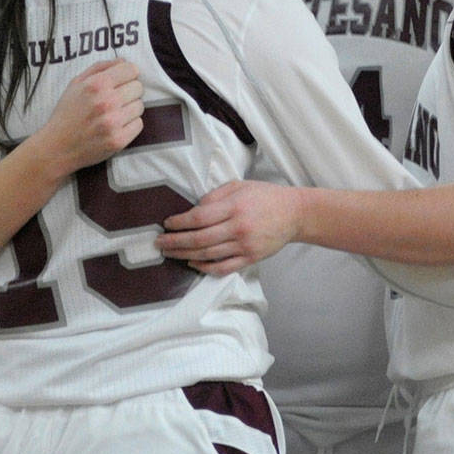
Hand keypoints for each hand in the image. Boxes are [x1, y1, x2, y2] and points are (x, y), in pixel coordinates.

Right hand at [35, 59, 144, 173]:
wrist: (57, 147)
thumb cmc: (67, 113)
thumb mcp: (76, 83)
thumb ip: (100, 68)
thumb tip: (124, 61)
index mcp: (96, 84)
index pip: (131, 70)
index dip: (127, 75)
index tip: (121, 81)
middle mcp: (107, 101)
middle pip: (138, 87)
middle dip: (128, 91)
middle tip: (115, 100)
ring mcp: (113, 122)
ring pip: (140, 106)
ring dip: (129, 109)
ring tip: (114, 114)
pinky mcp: (118, 140)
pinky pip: (139, 124)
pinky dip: (130, 125)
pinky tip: (116, 126)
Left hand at [156, 179, 298, 274]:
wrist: (294, 213)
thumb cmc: (265, 196)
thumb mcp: (239, 186)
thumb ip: (215, 196)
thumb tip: (193, 210)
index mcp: (234, 206)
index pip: (199, 217)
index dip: (179, 222)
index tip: (167, 223)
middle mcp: (238, 227)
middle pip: (199, 238)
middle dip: (175, 241)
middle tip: (159, 242)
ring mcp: (245, 246)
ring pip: (208, 254)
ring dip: (185, 255)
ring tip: (170, 253)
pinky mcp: (251, 258)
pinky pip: (223, 267)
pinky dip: (205, 267)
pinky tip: (192, 263)